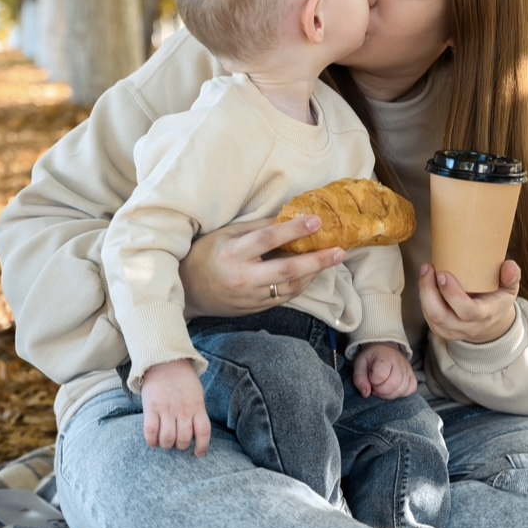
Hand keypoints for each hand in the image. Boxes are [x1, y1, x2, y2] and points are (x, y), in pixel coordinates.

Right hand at [141, 360, 211, 456]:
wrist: (165, 361)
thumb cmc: (183, 380)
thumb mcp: (197, 393)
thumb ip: (197, 411)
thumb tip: (196, 433)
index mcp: (197, 406)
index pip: (204, 432)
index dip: (202, 446)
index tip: (198, 454)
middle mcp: (183, 410)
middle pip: (183, 440)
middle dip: (180, 446)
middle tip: (177, 443)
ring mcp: (166, 409)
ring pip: (167, 439)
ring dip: (166, 445)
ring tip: (165, 442)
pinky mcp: (151, 408)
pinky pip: (151, 432)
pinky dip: (152, 441)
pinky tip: (153, 441)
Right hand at [179, 216, 345, 318]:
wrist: (187, 291)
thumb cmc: (206, 254)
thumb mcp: (225, 234)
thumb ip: (255, 229)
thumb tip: (287, 219)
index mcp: (232, 253)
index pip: (267, 239)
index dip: (293, 230)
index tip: (316, 221)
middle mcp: (242, 277)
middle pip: (286, 270)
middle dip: (316, 261)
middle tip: (340, 251)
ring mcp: (249, 297)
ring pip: (289, 287)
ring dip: (313, 273)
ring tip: (331, 259)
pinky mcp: (254, 309)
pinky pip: (283, 298)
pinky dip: (300, 285)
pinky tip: (311, 274)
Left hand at [353, 343, 416, 399]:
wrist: (385, 350)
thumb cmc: (371, 358)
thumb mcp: (359, 364)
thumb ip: (359, 379)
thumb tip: (366, 394)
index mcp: (384, 357)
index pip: (380, 376)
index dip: (372, 381)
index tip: (370, 377)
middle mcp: (399, 362)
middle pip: (392, 385)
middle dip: (380, 390)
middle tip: (376, 385)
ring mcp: (408, 369)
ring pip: (402, 389)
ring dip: (389, 394)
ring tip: (383, 387)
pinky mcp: (413, 376)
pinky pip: (411, 389)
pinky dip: (401, 392)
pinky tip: (394, 389)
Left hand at [419, 258, 519, 343]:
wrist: (490, 322)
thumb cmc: (497, 299)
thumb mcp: (510, 288)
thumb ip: (512, 276)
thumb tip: (509, 266)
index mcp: (485, 315)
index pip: (467, 311)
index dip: (452, 294)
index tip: (443, 274)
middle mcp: (467, 327)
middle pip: (441, 316)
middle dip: (429, 291)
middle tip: (428, 268)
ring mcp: (451, 331)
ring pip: (431, 316)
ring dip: (424, 292)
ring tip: (426, 270)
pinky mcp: (440, 329)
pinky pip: (427, 315)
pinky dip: (424, 297)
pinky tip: (426, 280)